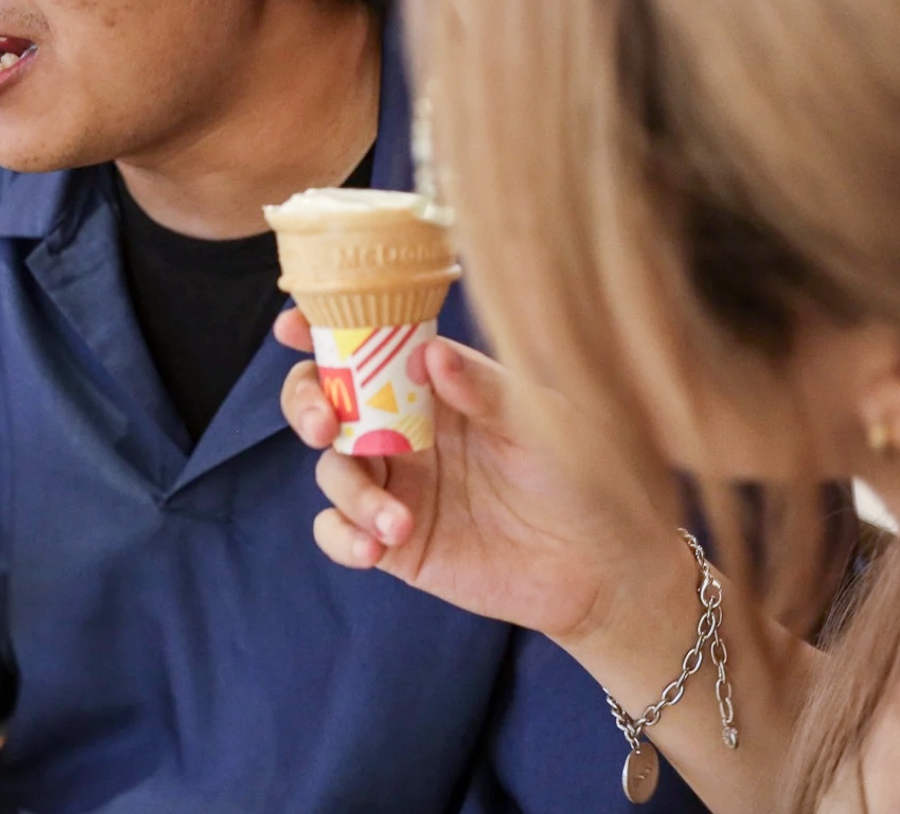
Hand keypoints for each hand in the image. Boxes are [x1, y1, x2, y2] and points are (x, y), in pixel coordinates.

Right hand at [277, 309, 694, 653]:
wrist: (606, 571)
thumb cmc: (586, 477)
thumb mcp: (542, 425)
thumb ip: (485, 391)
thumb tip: (432, 355)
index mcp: (437, 387)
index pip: (371, 346)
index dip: (326, 331)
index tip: (293, 327)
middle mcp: (406, 430)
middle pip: (328, 402)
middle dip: (308, 404)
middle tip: (325, 424)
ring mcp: (397, 486)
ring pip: (332, 470)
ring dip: (348, 490)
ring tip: (395, 523)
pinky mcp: (395, 542)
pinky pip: (339, 531)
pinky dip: (341, 535)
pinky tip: (373, 548)